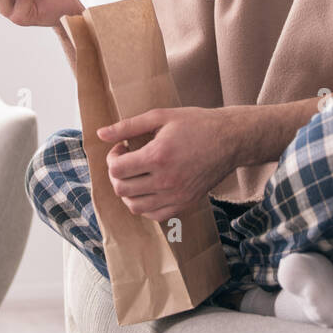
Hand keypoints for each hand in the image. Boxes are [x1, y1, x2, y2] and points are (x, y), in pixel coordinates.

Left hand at [97, 106, 240, 222]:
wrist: (231, 139)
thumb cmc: (197, 124)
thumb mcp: (161, 117)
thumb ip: (128, 126)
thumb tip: (101, 133)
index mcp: (158, 156)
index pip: (116, 169)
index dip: (113, 157)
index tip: (123, 147)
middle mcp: (166, 180)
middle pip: (121, 189)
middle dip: (117, 174)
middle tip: (127, 160)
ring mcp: (176, 196)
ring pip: (134, 206)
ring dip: (128, 191)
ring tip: (137, 175)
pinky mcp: (185, 204)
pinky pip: (153, 215)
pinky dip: (144, 205)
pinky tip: (148, 188)